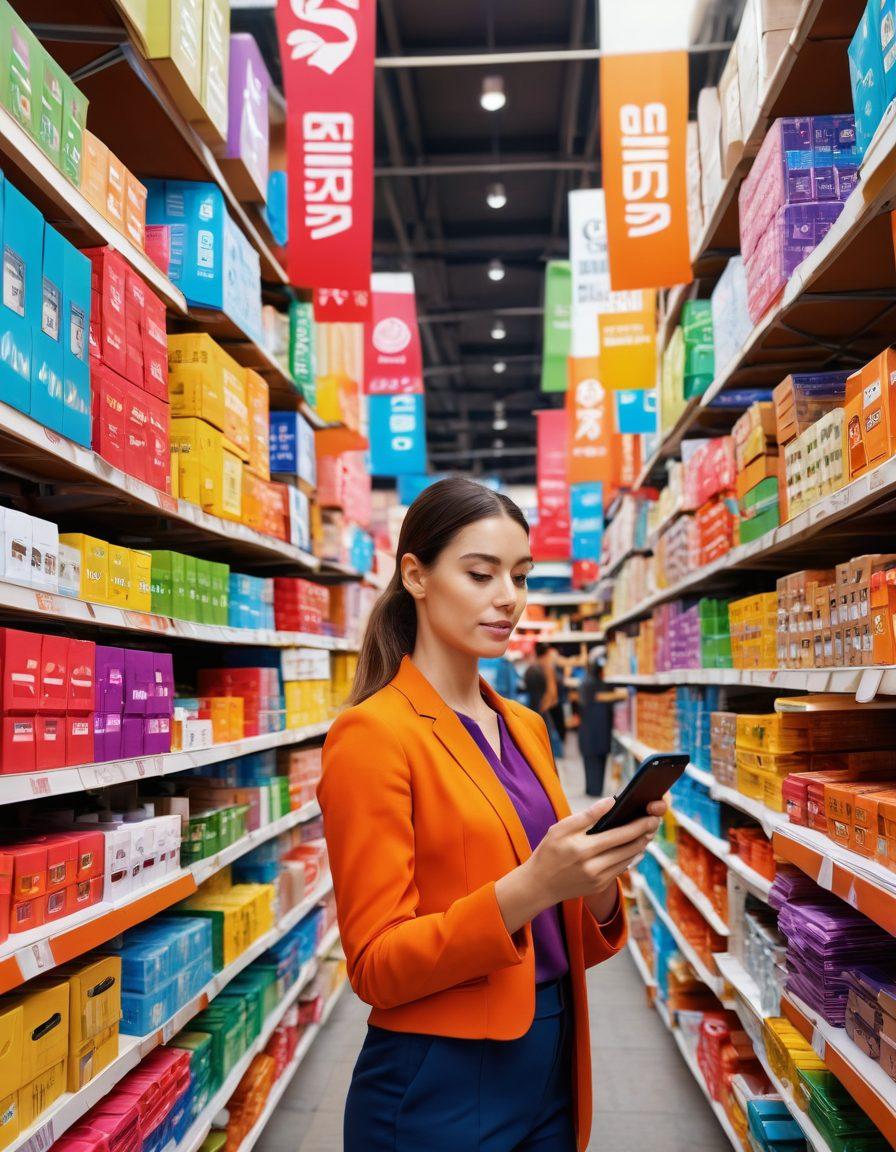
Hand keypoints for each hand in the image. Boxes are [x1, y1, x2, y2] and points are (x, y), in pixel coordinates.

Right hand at [494, 797, 666, 936]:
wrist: (538, 886)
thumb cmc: (548, 852)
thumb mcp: (560, 828)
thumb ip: (587, 816)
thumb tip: (611, 802)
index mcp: (583, 849)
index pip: (619, 835)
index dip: (638, 825)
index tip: (651, 816)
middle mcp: (594, 867)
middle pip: (629, 849)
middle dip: (644, 834)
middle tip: (654, 821)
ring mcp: (598, 880)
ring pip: (628, 860)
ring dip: (640, 846)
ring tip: (647, 832)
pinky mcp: (600, 887)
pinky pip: (621, 870)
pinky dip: (629, 857)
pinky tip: (633, 848)